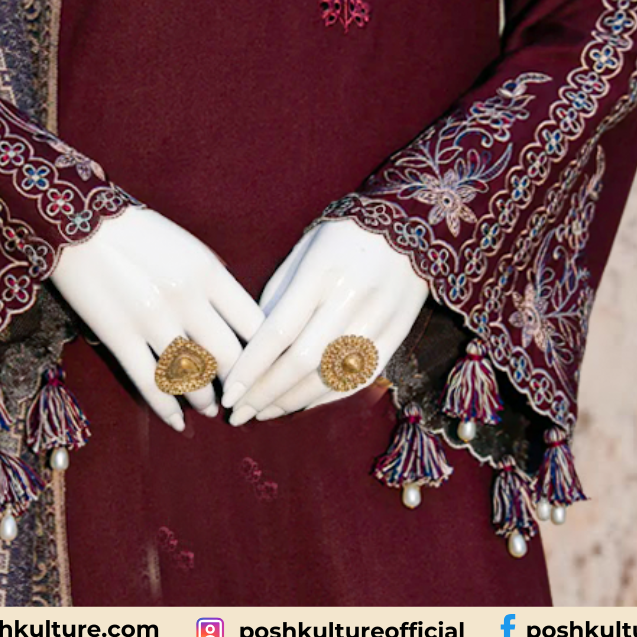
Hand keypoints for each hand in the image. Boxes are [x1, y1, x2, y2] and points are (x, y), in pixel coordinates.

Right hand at [49, 205, 265, 431]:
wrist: (80, 223)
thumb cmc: (140, 234)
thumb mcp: (189, 248)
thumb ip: (216, 283)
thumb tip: (240, 322)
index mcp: (209, 272)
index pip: (256, 326)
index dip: (266, 357)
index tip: (265, 371)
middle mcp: (187, 298)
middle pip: (230, 358)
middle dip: (239, 386)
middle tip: (241, 399)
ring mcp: (152, 320)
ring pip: (193, 378)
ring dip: (205, 401)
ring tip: (209, 407)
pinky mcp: (119, 337)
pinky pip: (150, 385)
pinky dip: (168, 410)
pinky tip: (178, 422)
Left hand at [219, 218, 429, 423]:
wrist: (409, 224)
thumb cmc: (341, 237)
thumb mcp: (302, 252)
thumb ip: (277, 296)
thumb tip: (253, 345)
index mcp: (320, 273)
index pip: (279, 331)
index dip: (250, 367)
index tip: (228, 392)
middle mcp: (351, 299)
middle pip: (303, 361)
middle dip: (265, 393)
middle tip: (237, 413)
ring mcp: (379, 319)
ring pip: (332, 377)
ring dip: (293, 402)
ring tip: (263, 413)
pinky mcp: (398, 335)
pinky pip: (360, 378)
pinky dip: (328, 397)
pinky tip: (302, 406)